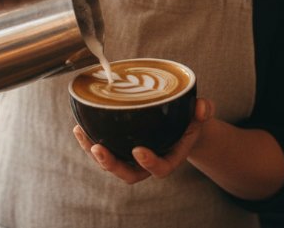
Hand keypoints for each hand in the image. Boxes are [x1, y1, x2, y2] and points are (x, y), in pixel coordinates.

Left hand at [72, 98, 213, 183]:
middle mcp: (148, 162)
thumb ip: (204, 110)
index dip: (149, 163)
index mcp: (169, 157)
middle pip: (128, 174)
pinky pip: (103, 150)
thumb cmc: (190, 119)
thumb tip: (203, 108)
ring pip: (111, 164)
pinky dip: (89, 141)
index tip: (139, 150)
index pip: (160, 169)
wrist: (181, 123)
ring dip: (94, 153)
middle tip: (99, 149)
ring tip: (82, 134)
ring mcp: (132, 157)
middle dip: (112, 164)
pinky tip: (79, 127)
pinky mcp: (120, 148)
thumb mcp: (201, 114)